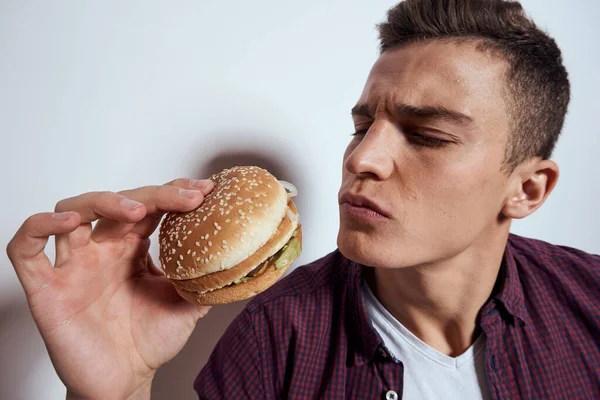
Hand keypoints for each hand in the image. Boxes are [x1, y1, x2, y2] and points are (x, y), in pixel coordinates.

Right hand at [6, 178, 213, 399]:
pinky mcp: (47, 287)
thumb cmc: (148, 342)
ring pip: (72, 211)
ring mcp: (73, 265)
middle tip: (187, 198)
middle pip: (117, 202)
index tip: (204, 191)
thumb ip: (206, 279)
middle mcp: (103, 249)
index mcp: (133, 249)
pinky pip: (26, 249)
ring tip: (135, 210)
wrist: (123, 382)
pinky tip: (68, 222)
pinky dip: (39, 226)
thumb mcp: (187, 305)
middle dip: (153, 195)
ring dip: (102, 201)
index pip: (149, 207)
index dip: (174, 193)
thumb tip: (240, 260)